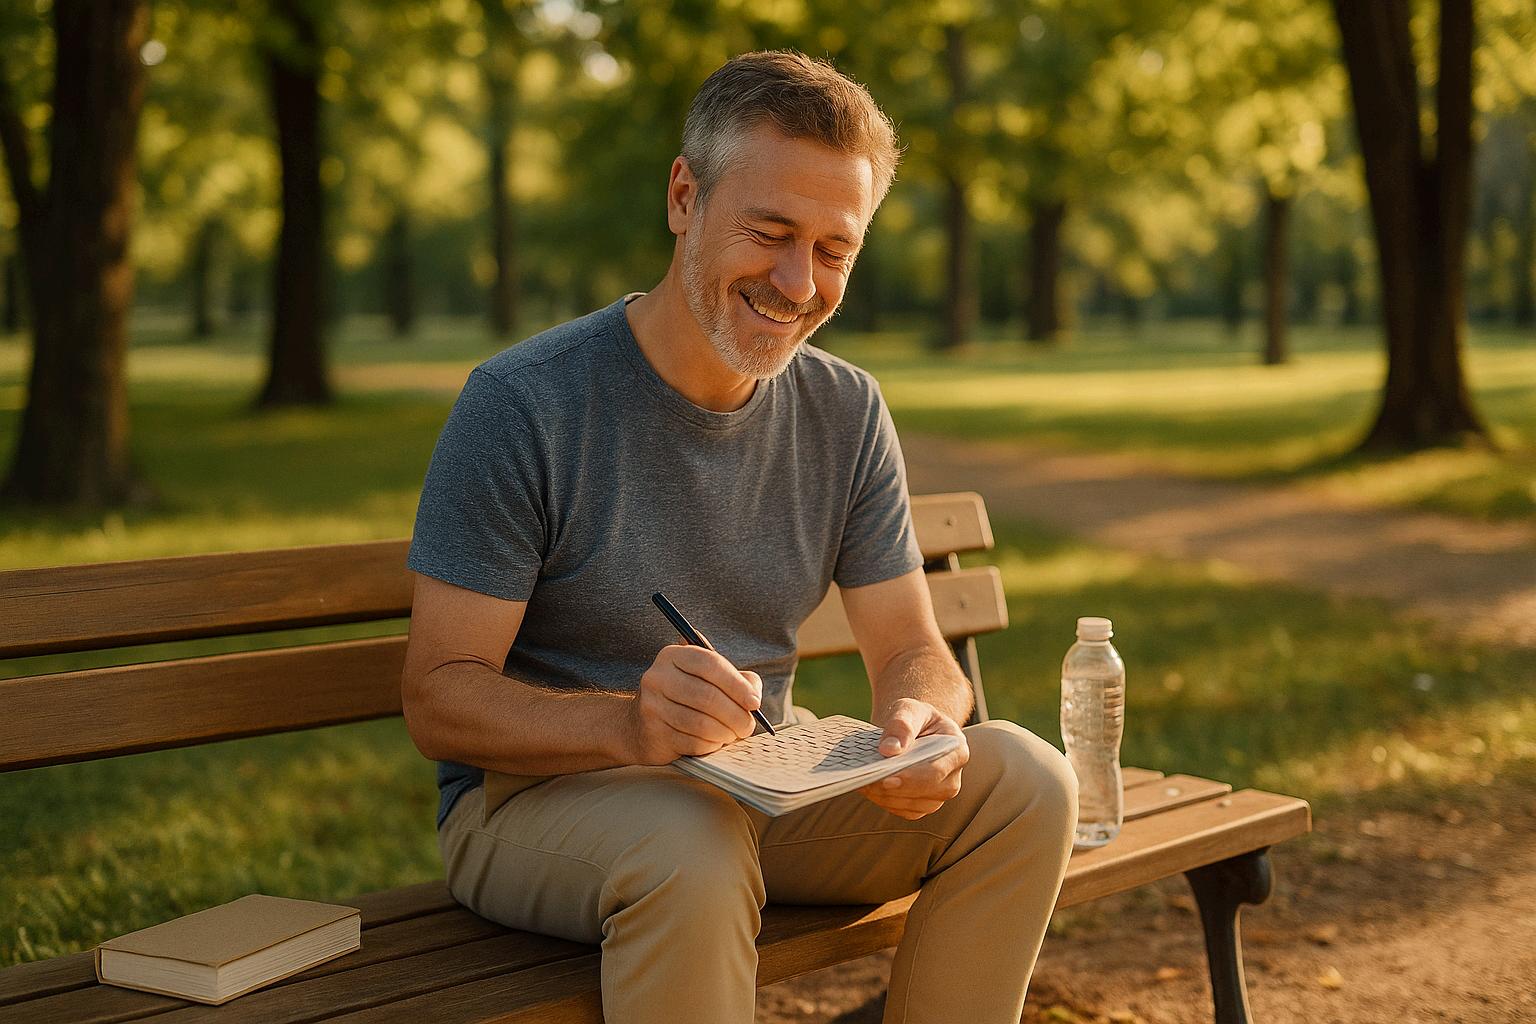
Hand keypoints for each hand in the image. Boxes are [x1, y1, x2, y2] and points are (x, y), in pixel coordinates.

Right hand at [626, 644, 763, 763]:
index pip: (710, 664)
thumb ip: (737, 680)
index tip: (754, 702)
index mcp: (673, 655)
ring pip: (700, 723)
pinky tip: (714, 742)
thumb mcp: (708, 679)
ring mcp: (652, 706)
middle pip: (707, 696)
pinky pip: (692, 742)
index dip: (736, 684)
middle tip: (748, 726)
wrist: (638, 725)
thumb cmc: (684, 698)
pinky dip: (710, 745)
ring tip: (732, 735)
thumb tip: (753, 696)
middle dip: (735, 715)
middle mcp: (658, 677)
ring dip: (725, 733)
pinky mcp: (652, 733)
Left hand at [858, 698, 967, 819]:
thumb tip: (889, 749)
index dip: (911, 777)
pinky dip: (883, 800)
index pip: (936, 770)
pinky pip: (902, 810)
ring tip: (861, 779)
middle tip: (865, 779)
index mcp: (957, 751)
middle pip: (924, 791)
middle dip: (892, 787)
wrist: (911, 731)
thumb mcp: (909, 710)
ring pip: (911, 805)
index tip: (887, 776)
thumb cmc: (914, 719)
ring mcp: (938, 796)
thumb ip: (902, 725)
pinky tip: (868, 786)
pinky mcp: (922, 805)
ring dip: (883, 795)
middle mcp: (952, 778)